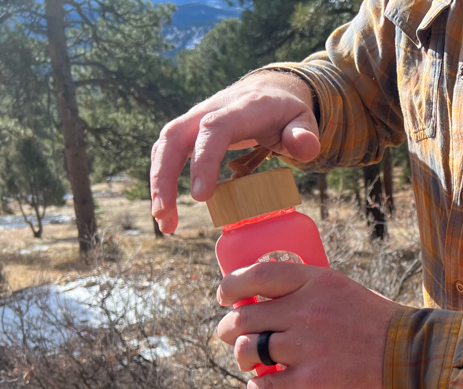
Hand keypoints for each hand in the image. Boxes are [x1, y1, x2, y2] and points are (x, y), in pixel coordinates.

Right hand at [150, 70, 319, 232]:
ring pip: (164, 145)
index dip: (204, 160)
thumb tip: (304, 147)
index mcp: (243, 108)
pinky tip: (167, 211)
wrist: (269, 91)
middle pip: (175, 136)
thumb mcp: (304, 121)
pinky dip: (162, 180)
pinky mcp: (188, 132)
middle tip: (165, 215)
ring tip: (165, 222)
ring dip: (158, 184)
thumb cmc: (286, 113)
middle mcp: (211, 109)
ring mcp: (195, 119)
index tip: (201, 196)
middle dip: (165, 176)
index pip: (216, 129)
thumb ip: (305, 135)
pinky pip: (166, 153)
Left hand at [216, 261, 399, 388]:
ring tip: (251, 362)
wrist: (408, 357)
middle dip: (226, 330)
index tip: (224, 298)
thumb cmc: (374, 323)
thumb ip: (302, 290)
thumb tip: (261, 301)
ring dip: (242, 358)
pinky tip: (262, 386)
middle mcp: (304, 311)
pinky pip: (262, 384)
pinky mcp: (309, 381)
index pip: (254, 276)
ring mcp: (305, 347)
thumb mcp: (339, 289)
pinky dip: (256, 387)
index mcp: (312, 283)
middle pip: (242, 319)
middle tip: (229, 336)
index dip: (230, 287)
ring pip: (246, 351)